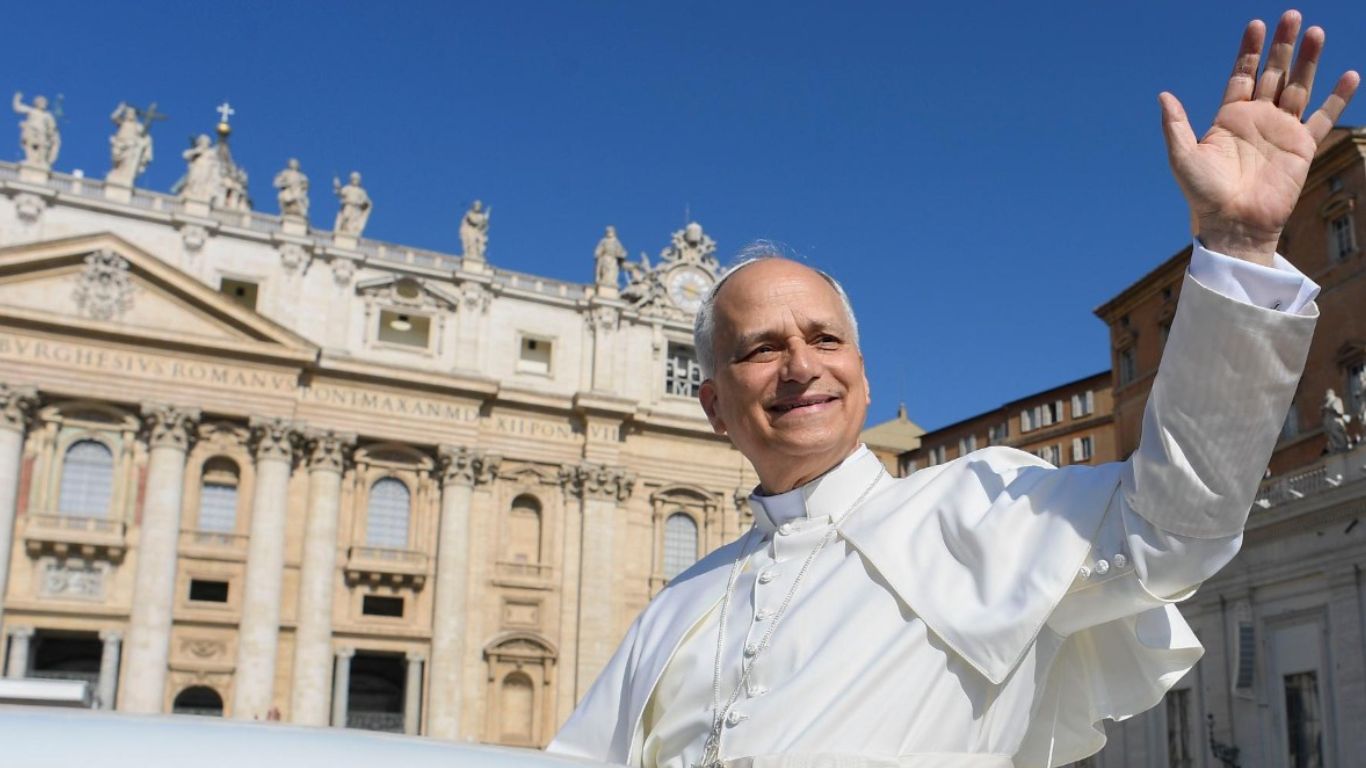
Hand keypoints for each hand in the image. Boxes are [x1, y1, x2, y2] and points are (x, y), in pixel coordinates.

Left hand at [1160, 10, 1358, 265]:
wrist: (1234, 224)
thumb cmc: (1205, 195)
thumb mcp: (1183, 158)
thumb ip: (1176, 126)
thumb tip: (1163, 95)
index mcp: (1229, 117)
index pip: (1242, 73)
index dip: (1249, 50)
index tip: (1256, 24)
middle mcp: (1257, 119)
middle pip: (1273, 73)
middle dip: (1282, 45)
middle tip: (1291, 15)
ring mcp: (1282, 131)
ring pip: (1298, 87)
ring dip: (1308, 61)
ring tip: (1316, 32)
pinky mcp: (1302, 147)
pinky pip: (1323, 117)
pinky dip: (1337, 98)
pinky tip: (1348, 75)